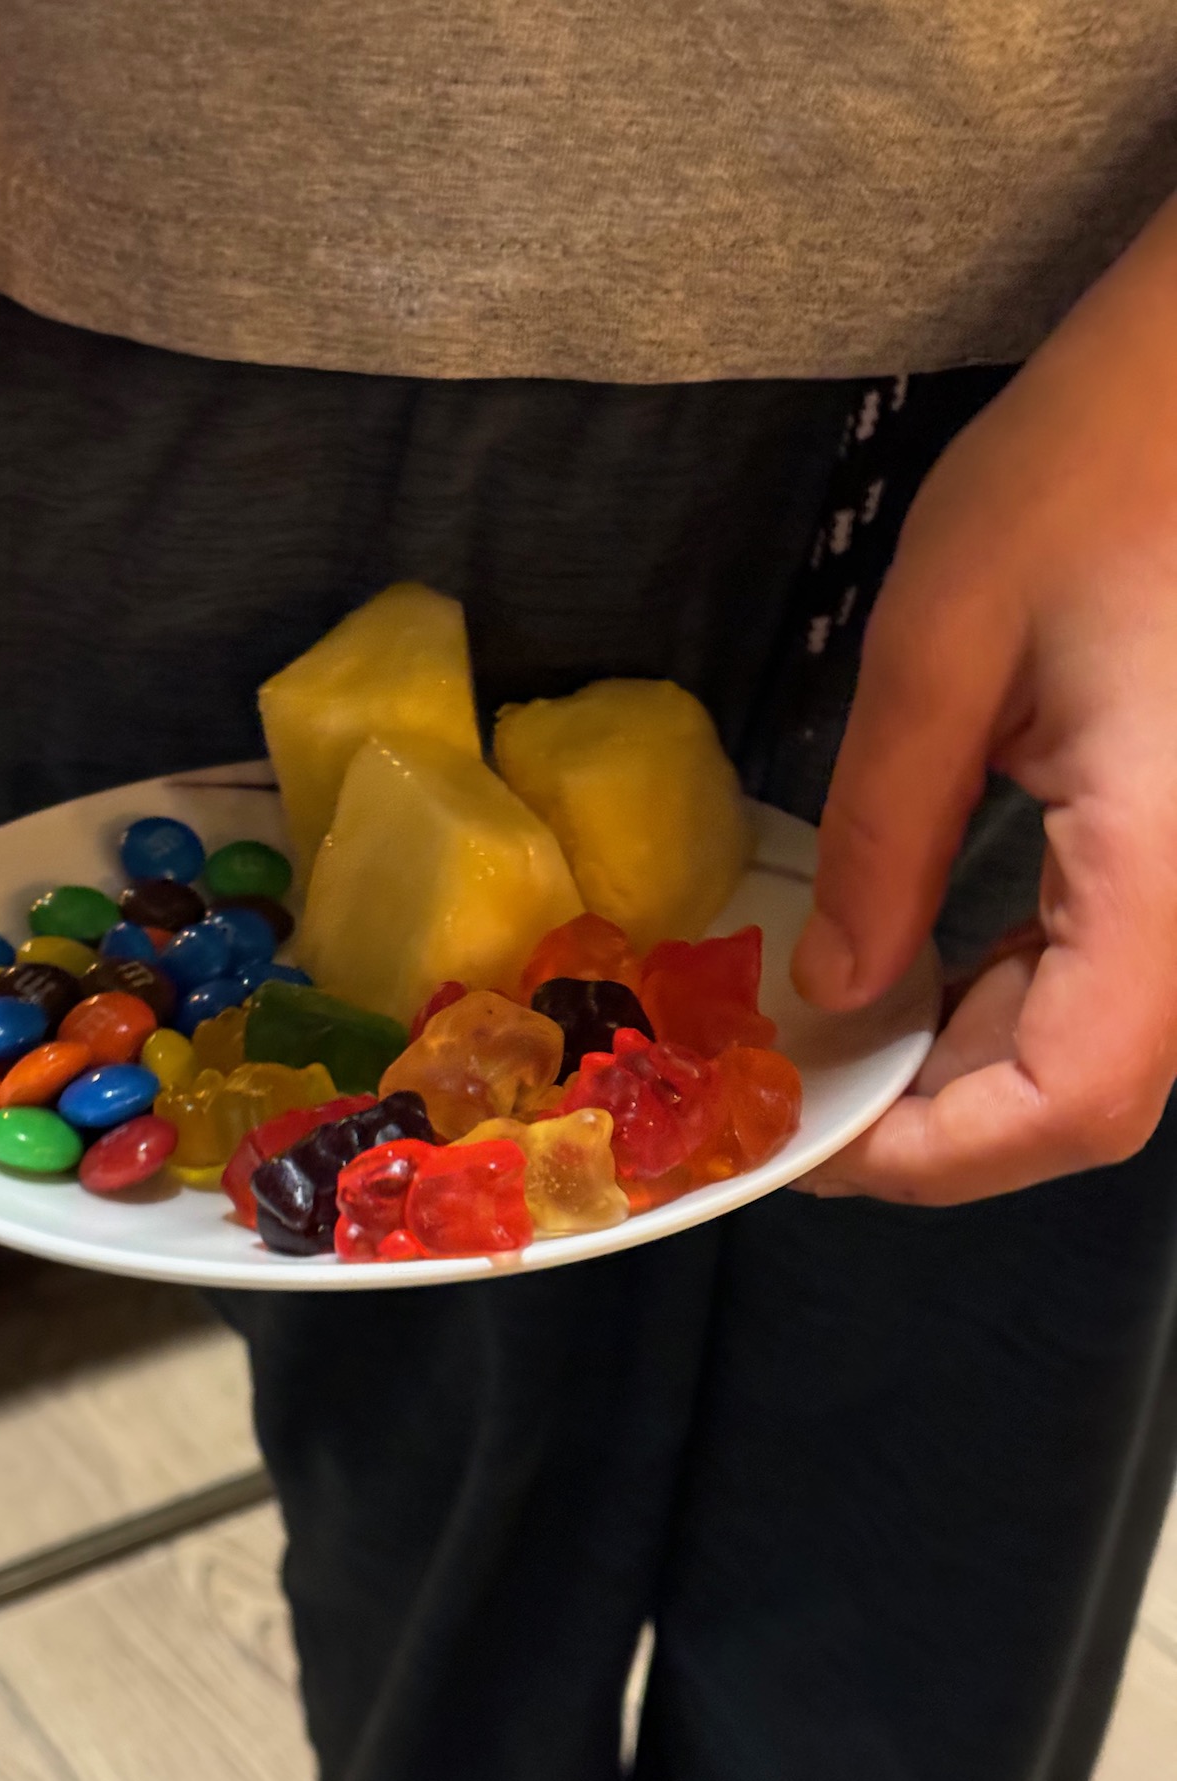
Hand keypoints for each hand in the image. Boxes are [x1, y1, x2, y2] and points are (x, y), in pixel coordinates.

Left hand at [792, 197, 1176, 1203]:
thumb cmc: (1090, 475)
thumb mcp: (941, 652)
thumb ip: (880, 839)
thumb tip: (834, 986)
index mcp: (1164, 859)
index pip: (1076, 1093)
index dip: (939, 1152)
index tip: (811, 1142)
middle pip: (1088, 1096)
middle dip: (932, 1121)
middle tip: (793, 1090)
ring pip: (1097, 1048)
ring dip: (962, 1065)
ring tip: (834, 1035)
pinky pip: (1105, 975)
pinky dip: (1004, 999)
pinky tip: (917, 968)